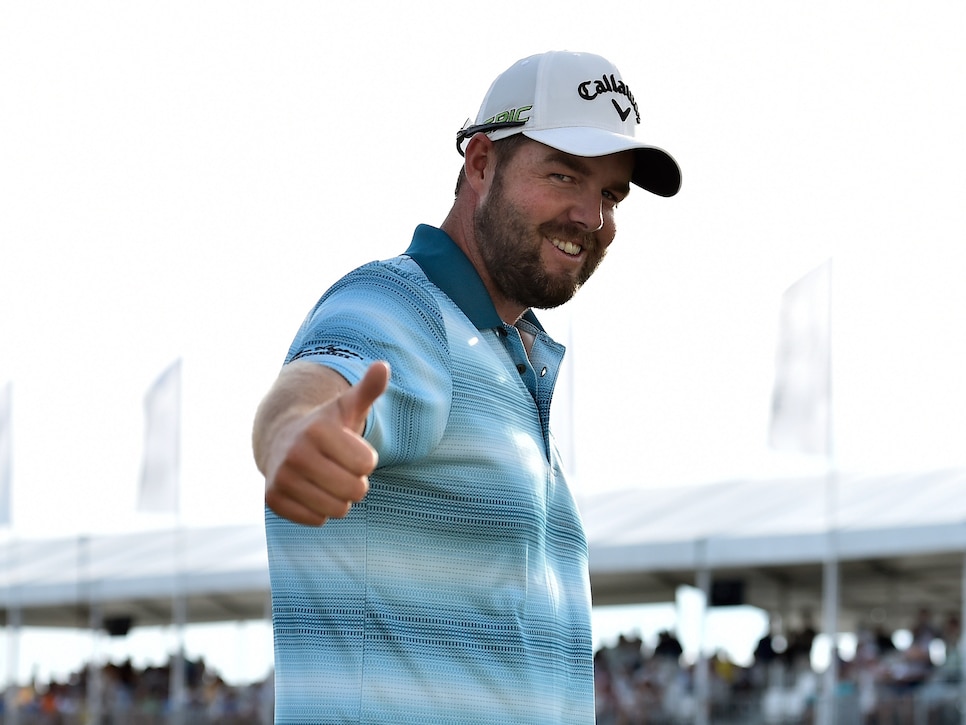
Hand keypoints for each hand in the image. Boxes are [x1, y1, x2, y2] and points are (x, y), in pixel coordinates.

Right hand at [264, 361, 389, 525]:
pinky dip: (319, 511)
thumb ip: (368, 388)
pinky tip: (311, 490)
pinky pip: (317, 520)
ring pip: (337, 510)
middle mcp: (295, 453)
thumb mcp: (347, 406)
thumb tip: (384, 366)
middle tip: (340, 468)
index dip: (365, 460)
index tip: (350, 449)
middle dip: (355, 482)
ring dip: (340, 499)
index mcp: (318, 429)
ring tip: (327, 479)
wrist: (281, 440)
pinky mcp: (272, 499)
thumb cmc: (326, 427)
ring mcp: (281, 477)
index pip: (367, 465)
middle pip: (355, 490)